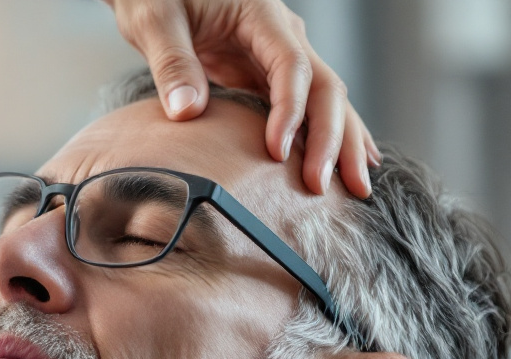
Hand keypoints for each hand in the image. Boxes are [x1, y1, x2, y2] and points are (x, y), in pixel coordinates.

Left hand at [103, 0, 378, 196]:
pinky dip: (326, 135)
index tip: (277, 152)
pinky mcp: (267, 75)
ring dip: (341, 143)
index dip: (290, 110)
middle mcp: (282, 34)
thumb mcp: (155, 20)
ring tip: (355, 188)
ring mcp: (280, 55)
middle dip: (332, 138)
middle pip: (325, 86)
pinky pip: (307, 107)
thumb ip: (171, 63)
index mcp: (260, 15)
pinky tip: (343, 165)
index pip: (292, 66)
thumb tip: (186, 113)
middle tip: (324, 186)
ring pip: (326, 100)